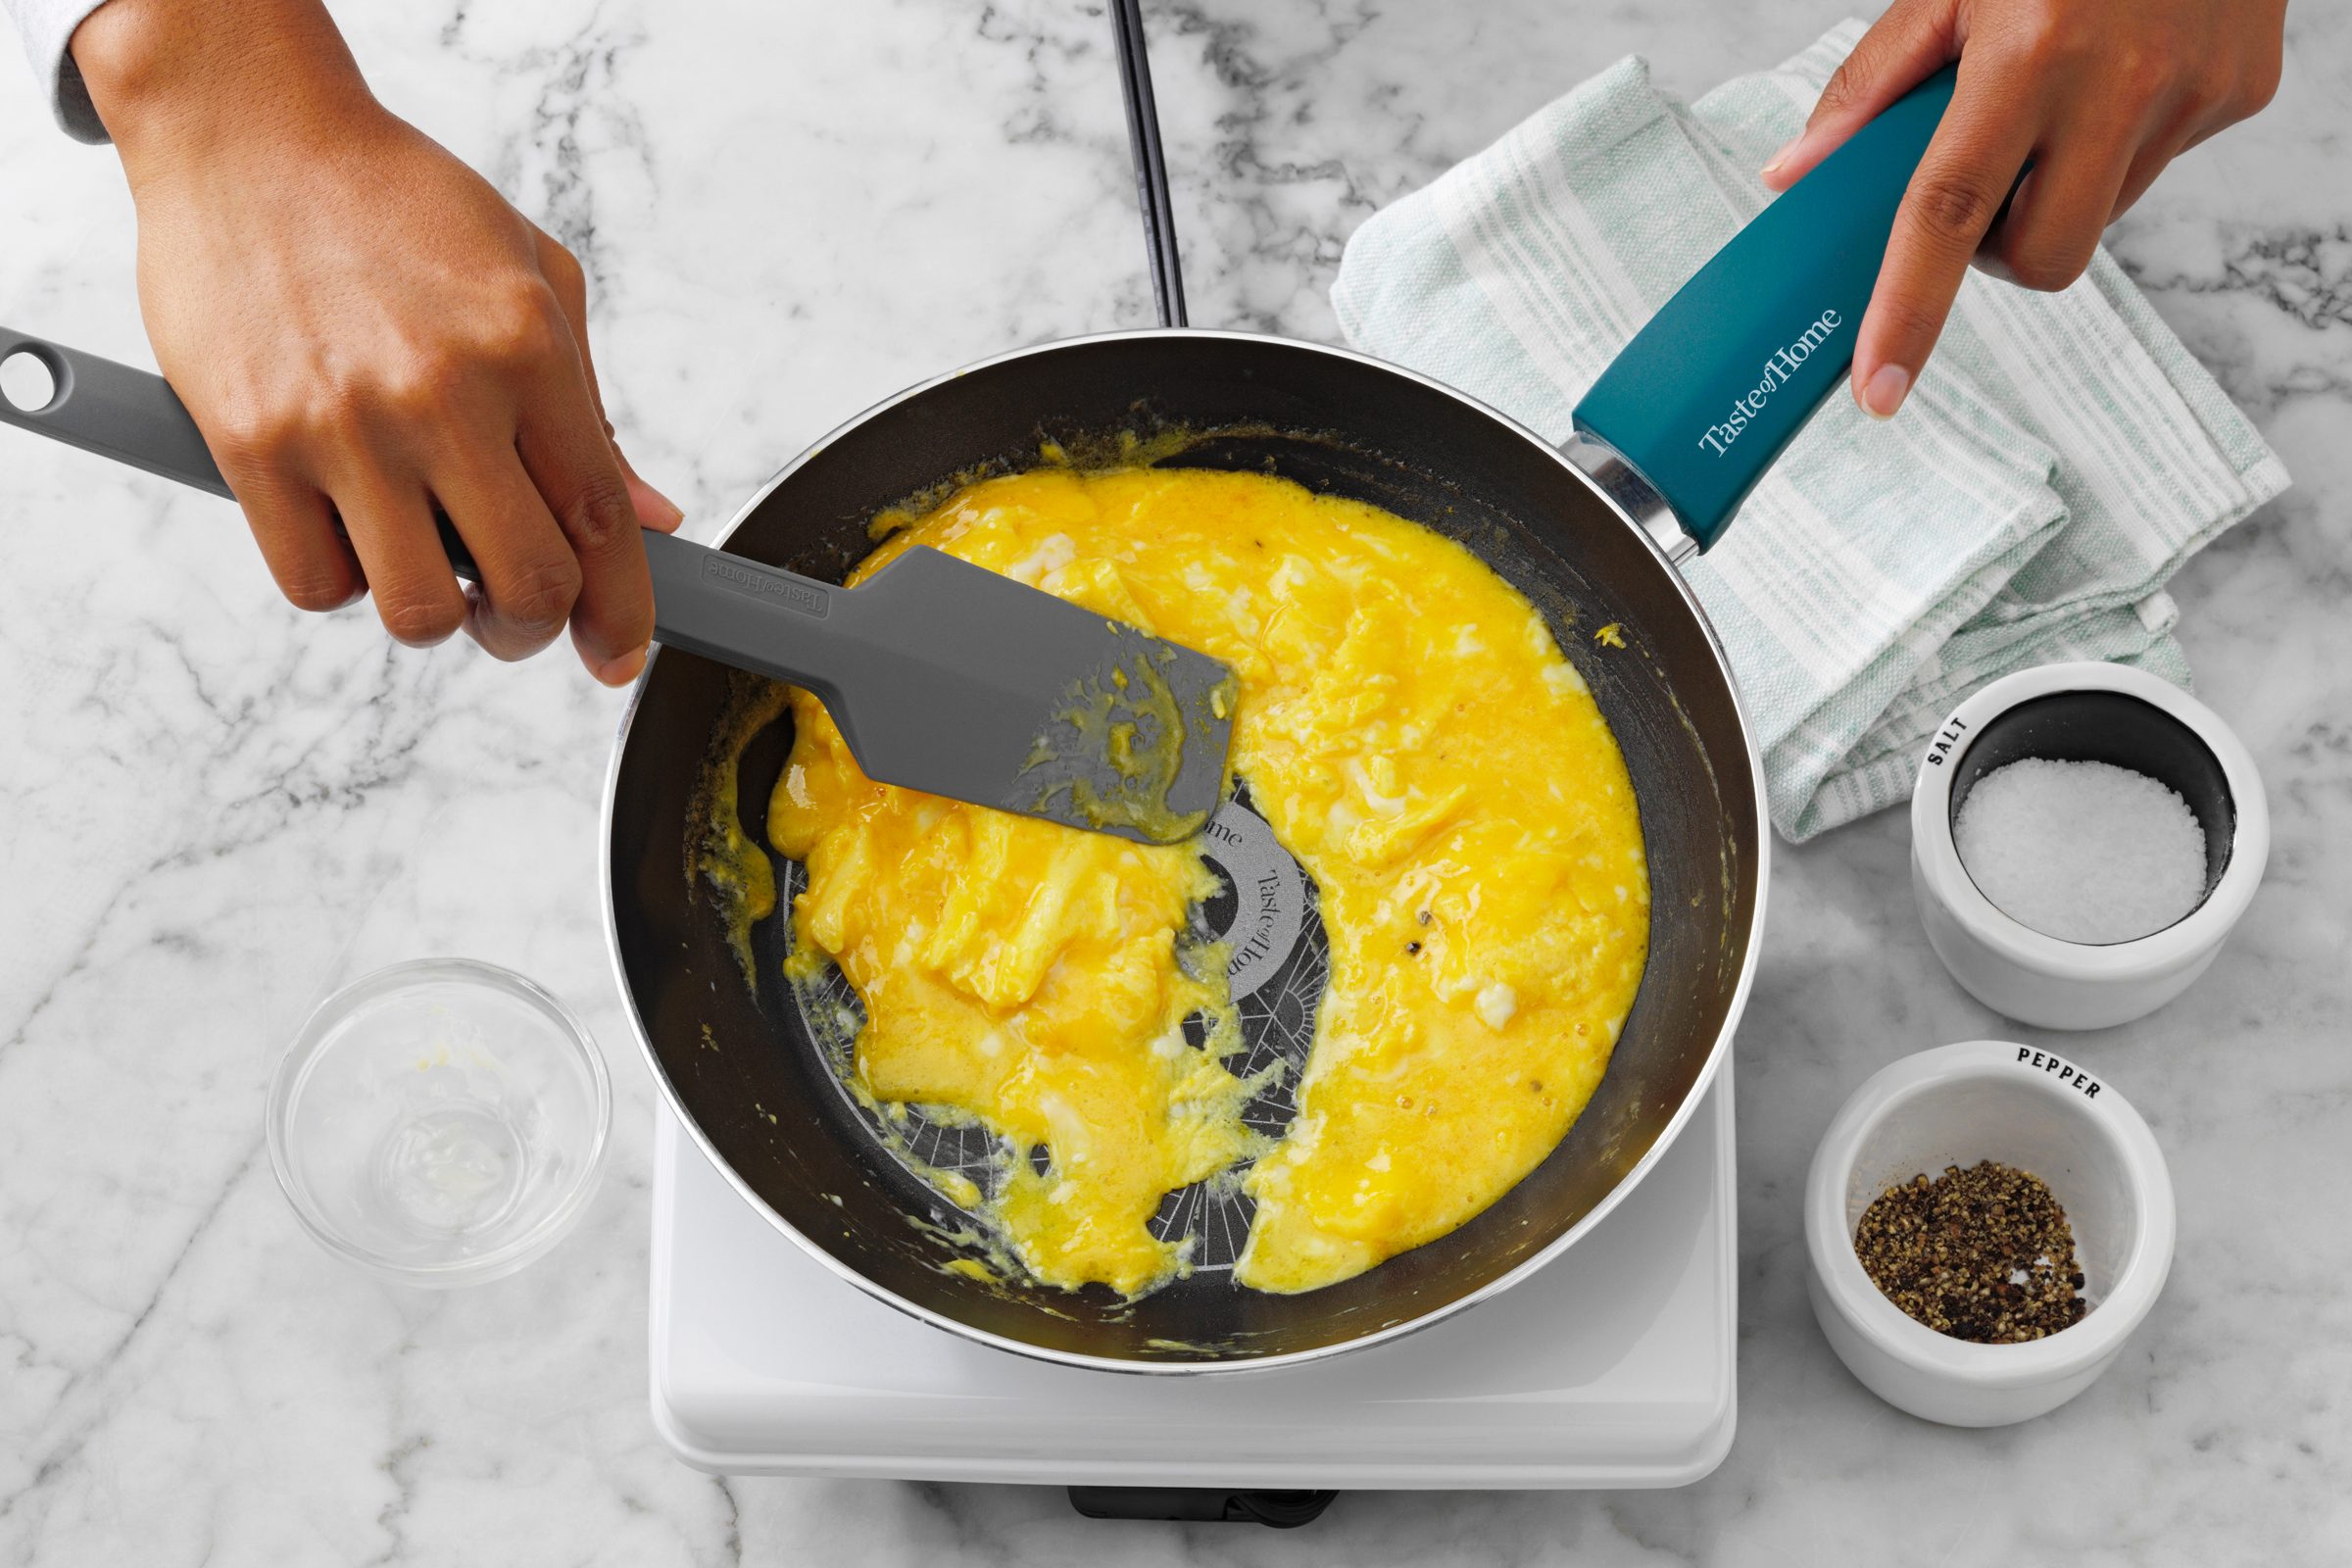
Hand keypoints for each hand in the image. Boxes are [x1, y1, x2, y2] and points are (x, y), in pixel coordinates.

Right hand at [72, 0, 681, 684]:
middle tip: (515, 614)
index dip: (624, 611)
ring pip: (419, 610)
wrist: (252, 134)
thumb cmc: (399, 206)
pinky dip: (344, 579)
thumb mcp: (532, 283)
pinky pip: (316, 583)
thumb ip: (590, 412)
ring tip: (425, 556)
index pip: (602, 522)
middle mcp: (443, 393)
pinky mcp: (251, 443)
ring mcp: (343, 424)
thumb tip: (650, 520)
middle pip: (527, 586)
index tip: (619, 654)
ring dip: (436, 614)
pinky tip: (349, 523)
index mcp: (525, 350)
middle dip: (532, 628)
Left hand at [1759, 0, 2285, 420]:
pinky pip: (2152, 170)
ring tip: (2058, 93)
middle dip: (1998, 251)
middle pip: (2041, 258)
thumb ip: (1872, 83)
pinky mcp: (2241, 94)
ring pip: (2095, 219)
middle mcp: (2120, 84)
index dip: (1907, 312)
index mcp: (2031, 55)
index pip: (1948, 215)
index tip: (1878, 390)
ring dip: (2057, 186)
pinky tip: (2121, 71)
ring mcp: (2193, 96)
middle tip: (1985, 175)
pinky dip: (2116, 145)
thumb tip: (1799, 172)